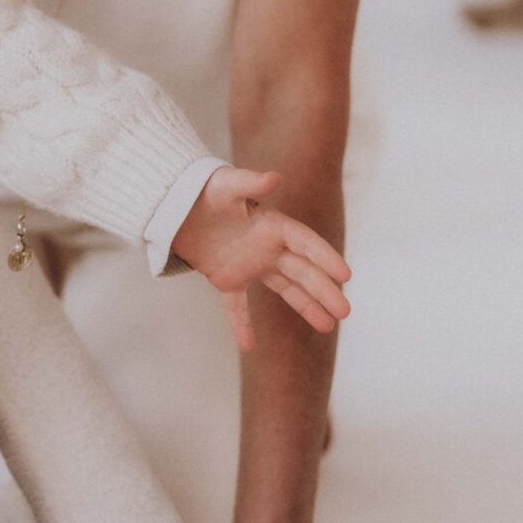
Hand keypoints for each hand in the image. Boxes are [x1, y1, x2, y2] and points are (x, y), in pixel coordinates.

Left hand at [173, 166, 350, 352]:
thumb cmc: (206, 189)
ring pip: (284, 289)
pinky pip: (237, 306)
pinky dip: (242, 325)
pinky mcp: (227, 279)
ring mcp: (250, 266)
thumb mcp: (226, 184)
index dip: (325, 257)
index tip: (345, 274)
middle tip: (345, 311)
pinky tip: (249, 346)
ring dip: (305, 307)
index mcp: (272, 225)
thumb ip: (250, 183)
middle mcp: (268, 248)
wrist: (177, 203)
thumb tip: (275, 177)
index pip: (305, 243)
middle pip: (302, 271)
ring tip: (327, 326)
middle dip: (324, 290)